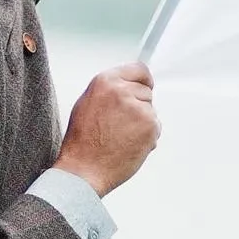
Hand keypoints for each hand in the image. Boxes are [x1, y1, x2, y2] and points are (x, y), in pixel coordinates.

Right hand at [58, 62, 159, 196]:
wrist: (84, 170)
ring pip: (151, 110)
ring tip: (121, 137)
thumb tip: (127, 84)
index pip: (139, 69)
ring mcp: (138, 108)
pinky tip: (129, 145)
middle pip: (146, 91)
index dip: (143, 80)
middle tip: (120, 124)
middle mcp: (122, 91)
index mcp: (105, 81)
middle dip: (139, 106)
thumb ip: (110, 90)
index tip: (146, 86)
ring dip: (143, 123)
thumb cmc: (82, 142)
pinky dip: (147, 137)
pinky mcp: (150, 126)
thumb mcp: (88, 103)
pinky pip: (156, 127)